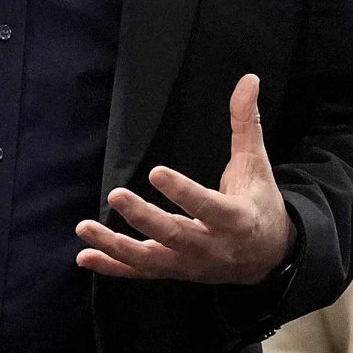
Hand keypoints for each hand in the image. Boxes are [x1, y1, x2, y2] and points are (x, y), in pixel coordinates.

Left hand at [76, 74, 292, 285]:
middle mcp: (212, 247)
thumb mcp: (257, 164)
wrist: (268, 257)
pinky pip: (140, 273)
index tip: (155, 172)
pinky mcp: (175, 272)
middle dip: (144, 218)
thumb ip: (247, 123)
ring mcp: (190, 264)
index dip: (182, 192)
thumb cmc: (259, 204)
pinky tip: (84, 255)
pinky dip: (112, 267)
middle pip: (175, 235)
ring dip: (115, 246)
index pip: (207, 206)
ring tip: (85, 228)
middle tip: (115, 195)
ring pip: (150, 259)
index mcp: (236, 219)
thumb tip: (248, 79)